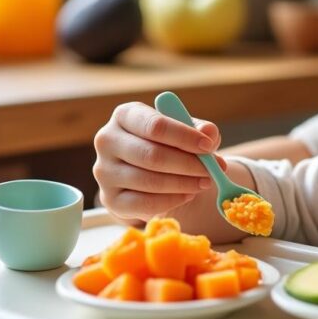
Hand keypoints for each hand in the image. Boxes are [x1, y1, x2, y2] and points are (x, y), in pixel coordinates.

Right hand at [93, 101, 225, 223]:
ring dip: (184, 183)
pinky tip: (188, 194)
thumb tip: (208, 132)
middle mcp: (107, 140)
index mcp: (125, 115)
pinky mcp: (110, 199)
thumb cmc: (167, 145)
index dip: (184, 136)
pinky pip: (144, 203)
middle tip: (212, 170)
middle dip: (188, 164)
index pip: (155, 125)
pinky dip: (172, 200)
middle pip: (152, 155)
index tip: (208, 146)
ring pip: (149, 181)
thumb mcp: (184, 131)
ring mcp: (105, 171)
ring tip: (205, 182)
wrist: (146, 175)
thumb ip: (199, 129)